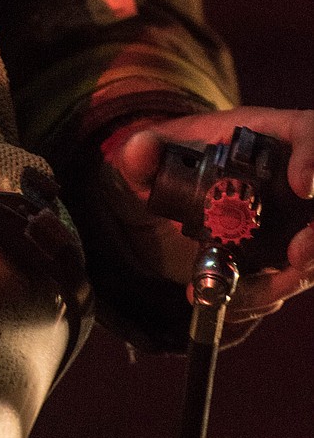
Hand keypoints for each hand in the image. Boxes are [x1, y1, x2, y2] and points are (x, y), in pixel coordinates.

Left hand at [105, 106, 313, 326]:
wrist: (179, 183)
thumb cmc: (185, 153)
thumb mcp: (163, 147)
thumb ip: (146, 149)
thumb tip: (140, 148)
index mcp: (274, 137)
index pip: (311, 135)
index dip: (313, 160)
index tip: (302, 187)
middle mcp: (296, 178)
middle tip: (295, 259)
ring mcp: (296, 219)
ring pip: (311, 251)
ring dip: (294, 277)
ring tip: (248, 294)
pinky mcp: (288, 253)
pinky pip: (288, 278)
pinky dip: (264, 295)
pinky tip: (232, 302)